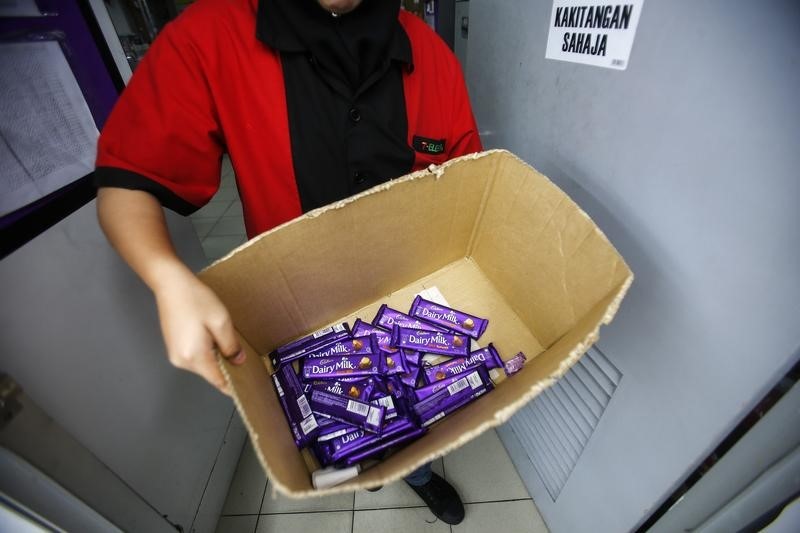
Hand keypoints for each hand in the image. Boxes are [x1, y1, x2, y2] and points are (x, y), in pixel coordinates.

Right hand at [153, 270, 245, 394]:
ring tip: (223, 339)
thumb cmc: (195, 299)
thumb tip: (238, 361)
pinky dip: (206, 351)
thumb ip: (231, 345)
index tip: (247, 386)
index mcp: (194, 357)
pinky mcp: (173, 347)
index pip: (218, 381)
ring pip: (203, 364)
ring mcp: (175, 355)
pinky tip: (210, 335)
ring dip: (216, 357)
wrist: (171, 284)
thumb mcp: (221, 322)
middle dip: (226, 366)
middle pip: (211, 373)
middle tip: (241, 354)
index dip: (233, 385)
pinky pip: (195, 356)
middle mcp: (181, 361)